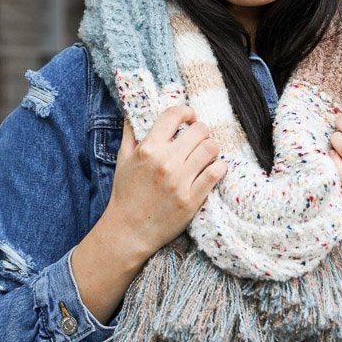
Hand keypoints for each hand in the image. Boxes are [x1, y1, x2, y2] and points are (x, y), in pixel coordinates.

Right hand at [103, 105, 227, 262]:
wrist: (128, 231)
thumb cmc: (126, 193)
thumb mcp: (123, 159)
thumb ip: (130, 132)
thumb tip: (135, 110)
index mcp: (148, 149)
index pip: (174, 115)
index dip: (186, 112)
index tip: (189, 118)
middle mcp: (165, 162)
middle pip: (200, 130)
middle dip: (201, 131)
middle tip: (198, 140)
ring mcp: (180, 181)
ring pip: (211, 148)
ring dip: (211, 148)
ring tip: (205, 155)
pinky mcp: (192, 199)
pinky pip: (216, 172)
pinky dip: (219, 167)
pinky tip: (213, 169)